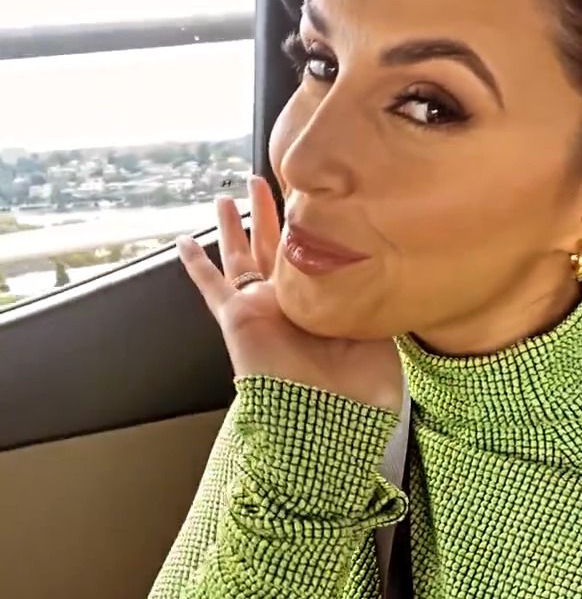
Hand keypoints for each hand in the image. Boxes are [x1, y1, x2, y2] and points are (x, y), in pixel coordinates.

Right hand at [176, 176, 403, 413]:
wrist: (333, 417)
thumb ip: (373, 296)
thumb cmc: (362, 386)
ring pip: (243, 255)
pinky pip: (211, 287)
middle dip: (268, 213)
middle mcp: (290, 303)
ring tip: (230, 194)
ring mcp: (262, 308)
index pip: (313, 256)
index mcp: (323, 305)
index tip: (315, 196)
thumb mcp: (379, 328)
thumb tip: (382, 261)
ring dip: (235, 224)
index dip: (310, 227)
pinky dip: (195, 266)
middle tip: (261, 181)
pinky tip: (182, 243)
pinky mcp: (238, 318)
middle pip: (274, 246)